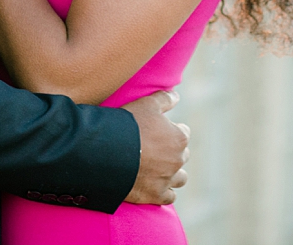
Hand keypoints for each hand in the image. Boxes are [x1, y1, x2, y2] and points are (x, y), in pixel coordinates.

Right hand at [123, 90, 189, 204]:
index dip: (171, 131)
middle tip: (156, 150)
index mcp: (179, 137)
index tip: (159, 132)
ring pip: (180, 179)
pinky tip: (156, 186)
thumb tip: (176, 96)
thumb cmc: (128, 125)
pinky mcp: (156, 195)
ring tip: (159, 170)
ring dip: (173, 174)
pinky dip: (165, 193)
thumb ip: (164, 98)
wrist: (108, 153)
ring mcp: (168, 179)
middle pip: (183, 156)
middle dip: (173, 152)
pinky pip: (170, 197)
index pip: (184, 133)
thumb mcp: (146, 104)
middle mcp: (177, 159)